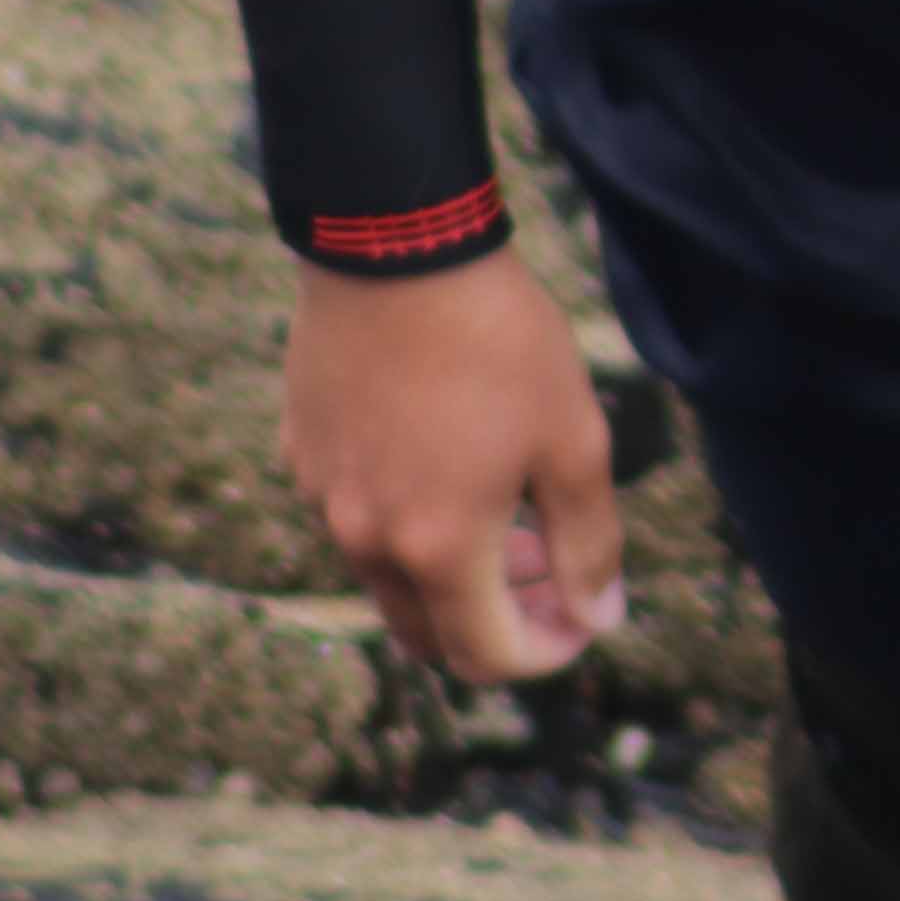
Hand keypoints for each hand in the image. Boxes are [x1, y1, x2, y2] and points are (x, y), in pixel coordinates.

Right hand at [281, 248, 624, 683]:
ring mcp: (324, 497)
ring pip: (388, 578)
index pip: (488, 657)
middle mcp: (367, 540)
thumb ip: (589, 544)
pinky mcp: (300, 453)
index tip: (582, 615)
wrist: (395, 244)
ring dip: (449, 572)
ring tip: (504, 512)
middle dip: (496, 621)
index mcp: (439, 549)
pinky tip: (441, 457)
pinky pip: (353, 517)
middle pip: (429, 635)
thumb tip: (598, 617)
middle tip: (547, 568)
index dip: (547, 653)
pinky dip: (403, 521)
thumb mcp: (572, 439)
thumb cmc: (497, 340)